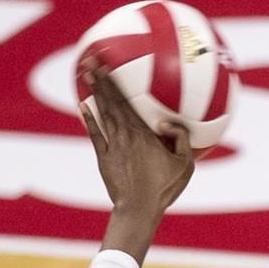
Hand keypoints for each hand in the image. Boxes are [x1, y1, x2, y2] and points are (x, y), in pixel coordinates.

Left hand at [79, 63, 193, 213]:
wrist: (139, 209)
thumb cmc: (165, 188)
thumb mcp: (186, 165)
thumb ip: (181, 139)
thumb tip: (168, 122)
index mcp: (144, 134)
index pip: (127, 101)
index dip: (116, 80)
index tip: (107, 61)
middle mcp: (125, 135)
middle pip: (111, 101)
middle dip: (101, 78)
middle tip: (91, 58)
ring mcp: (113, 146)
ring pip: (102, 113)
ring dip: (95, 92)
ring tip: (86, 73)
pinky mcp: (104, 158)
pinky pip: (95, 134)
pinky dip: (89, 118)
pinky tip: (82, 105)